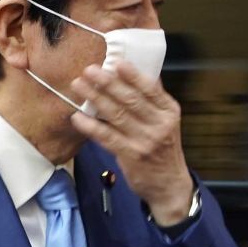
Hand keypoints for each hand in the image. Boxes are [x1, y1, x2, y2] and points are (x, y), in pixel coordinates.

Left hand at [69, 61, 191, 224]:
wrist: (169, 184)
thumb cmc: (163, 149)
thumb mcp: (167, 122)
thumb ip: (153, 100)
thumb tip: (139, 71)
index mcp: (169, 111)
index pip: (150, 88)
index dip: (133, 75)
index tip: (116, 62)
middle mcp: (159, 124)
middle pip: (130, 99)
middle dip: (107, 83)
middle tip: (89, 70)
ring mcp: (145, 141)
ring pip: (116, 115)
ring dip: (95, 98)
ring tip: (79, 86)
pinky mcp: (131, 155)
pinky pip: (107, 137)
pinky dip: (91, 126)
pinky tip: (78, 117)